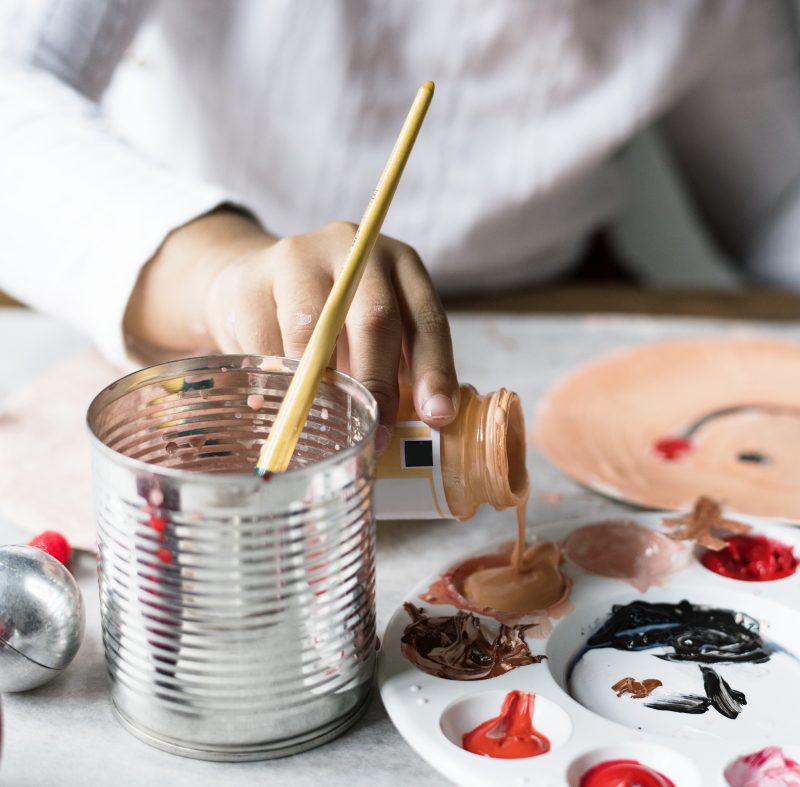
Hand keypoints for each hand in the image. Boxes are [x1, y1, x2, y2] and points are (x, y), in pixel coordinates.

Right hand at [124, 209, 459, 447]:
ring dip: (319, 386)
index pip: (426, 319)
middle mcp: (354, 250)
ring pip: (313, 332)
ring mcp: (300, 258)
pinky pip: (266, 342)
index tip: (436, 416)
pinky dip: (275, 381)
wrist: (251, 282)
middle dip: (377, 385)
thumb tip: (410, 428)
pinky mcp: (252, 279)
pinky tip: (276, 401)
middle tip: (375, 432)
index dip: (434, 371)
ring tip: (321, 420)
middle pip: (374, 319)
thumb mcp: (370, 332)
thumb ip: (394, 368)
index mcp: (399, 264)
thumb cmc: (327, 319)